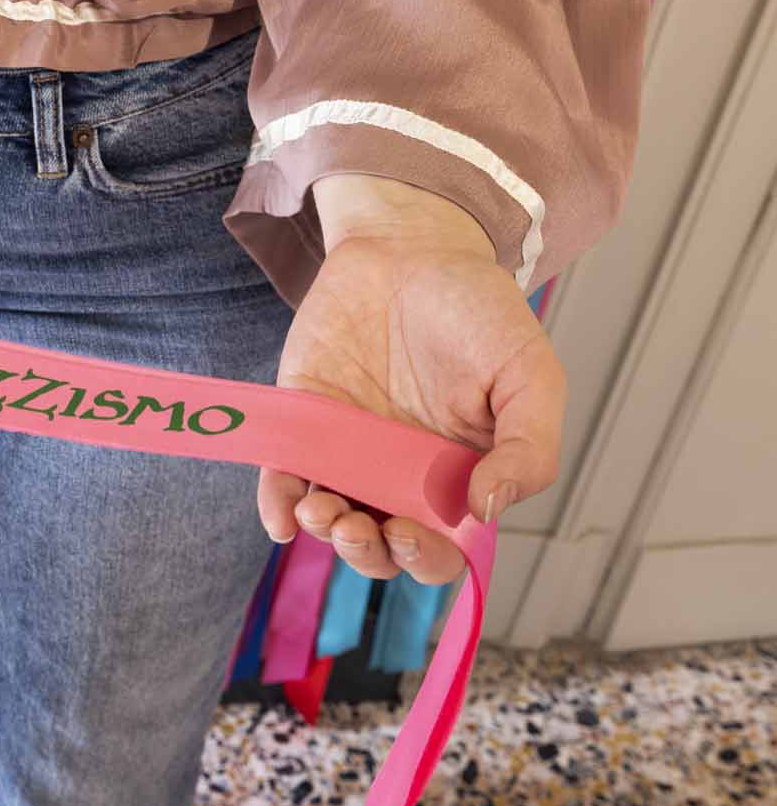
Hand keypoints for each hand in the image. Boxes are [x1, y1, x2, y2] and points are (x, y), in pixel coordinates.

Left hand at [256, 174, 564, 582]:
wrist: (411, 248)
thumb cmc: (478, 311)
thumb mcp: (529, 375)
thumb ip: (528, 446)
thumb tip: (488, 507)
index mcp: (459, 475)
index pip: (443, 545)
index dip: (427, 557)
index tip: (412, 533)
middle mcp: (401, 474)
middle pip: (382, 545)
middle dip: (368, 553)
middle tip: (359, 527)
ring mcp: (348, 451)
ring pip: (332, 518)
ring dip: (324, 531)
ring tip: (322, 511)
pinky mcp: (304, 423)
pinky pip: (284, 476)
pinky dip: (277, 502)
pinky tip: (282, 512)